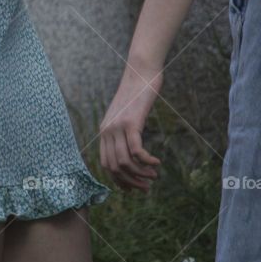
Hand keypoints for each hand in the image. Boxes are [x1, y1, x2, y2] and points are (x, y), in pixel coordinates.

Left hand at [99, 63, 162, 191]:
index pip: (105, 164)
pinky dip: (147, 161)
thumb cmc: (137, 95)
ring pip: (125, 162)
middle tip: (147, 187)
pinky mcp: (131, 122)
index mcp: (104, 131)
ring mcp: (117, 127)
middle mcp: (107, 131)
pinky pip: (136, 151)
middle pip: (114, 167)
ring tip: (154, 176)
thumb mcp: (127, 116)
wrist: (140, 73)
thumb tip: (132, 152)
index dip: (118, 180)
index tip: (133, 188)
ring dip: (140, 174)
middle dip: (131, 182)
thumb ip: (125, 132)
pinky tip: (156, 162)